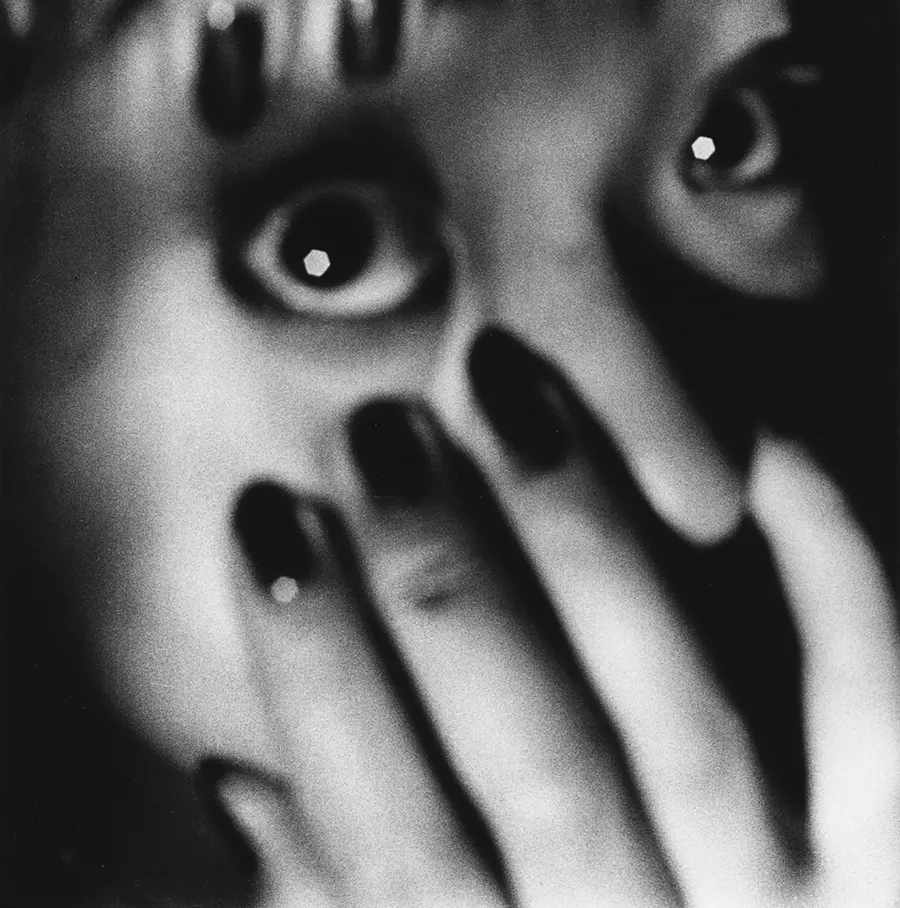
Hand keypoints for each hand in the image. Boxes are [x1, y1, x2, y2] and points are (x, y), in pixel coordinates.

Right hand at [209, 330, 899, 907]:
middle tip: (385, 431)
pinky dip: (827, 562)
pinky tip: (757, 439)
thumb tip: (237, 777)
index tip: (266, 519)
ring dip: (587, 542)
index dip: (316, 674)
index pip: (390, 841)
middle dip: (445, 584)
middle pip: (539, 765)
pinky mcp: (899, 864)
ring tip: (508, 393)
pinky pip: (874, 703)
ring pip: (686, 717)